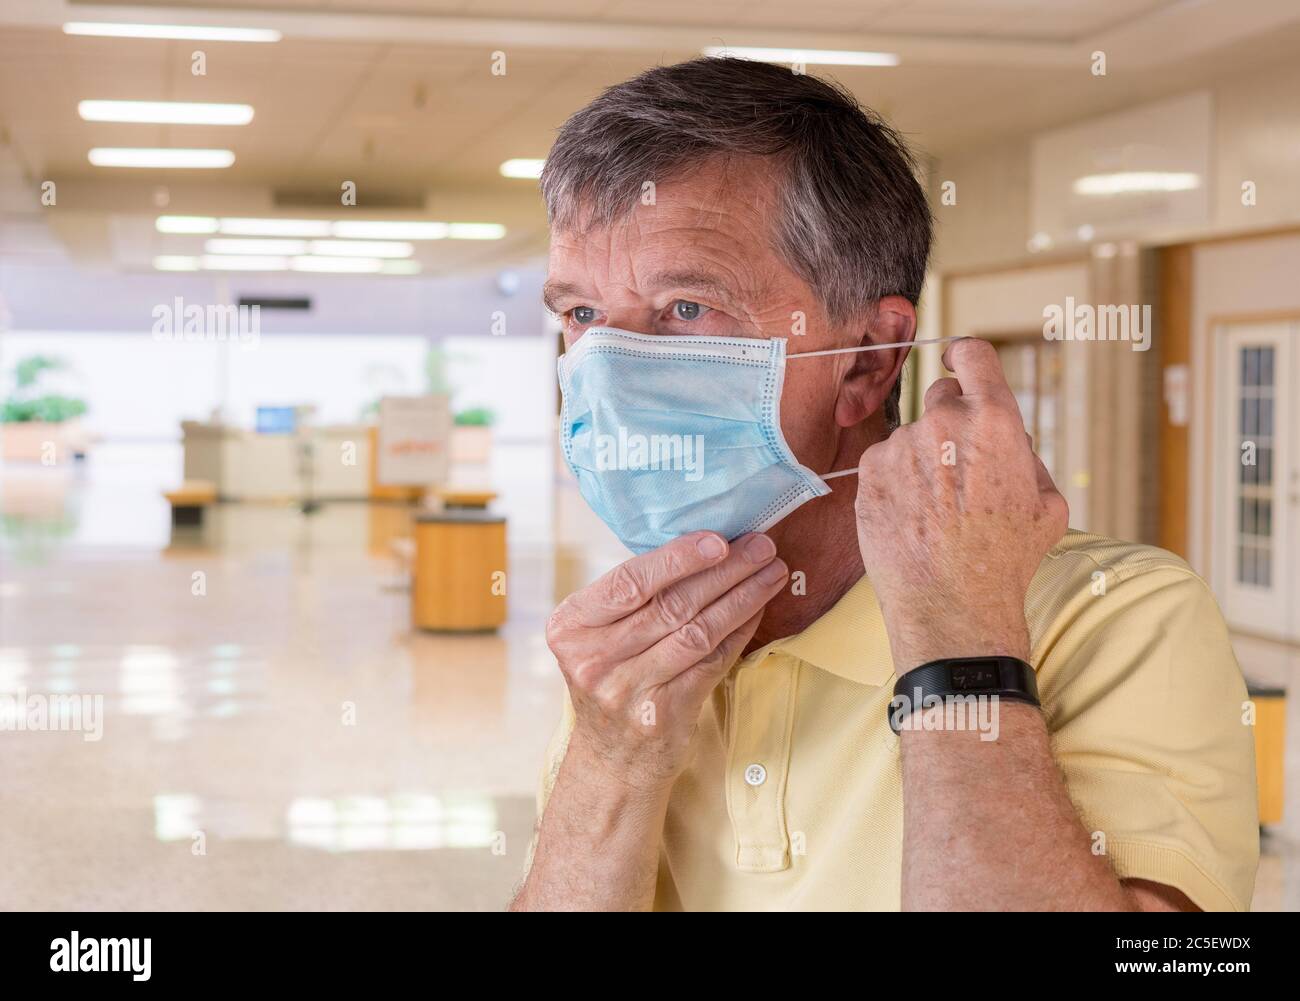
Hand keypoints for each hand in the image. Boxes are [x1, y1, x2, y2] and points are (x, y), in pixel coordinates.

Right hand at [546, 531, 788, 791]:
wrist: (612, 760)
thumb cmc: (613, 680)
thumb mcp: (597, 638)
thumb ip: (631, 598)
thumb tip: (702, 543)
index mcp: (570, 628)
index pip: (628, 582)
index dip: (677, 558)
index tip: (719, 539)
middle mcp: (593, 660)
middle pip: (669, 604)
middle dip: (724, 570)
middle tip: (761, 546)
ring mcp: (627, 691)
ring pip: (697, 631)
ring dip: (742, 597)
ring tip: (772, 572)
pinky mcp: (663, 714)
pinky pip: (712, 660)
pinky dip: (740, 630)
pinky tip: (759, 608)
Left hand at [854, 338, 1067, 672]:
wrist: (951, 603)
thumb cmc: (1005, 560)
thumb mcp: (1047, 506)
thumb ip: (1027, 457)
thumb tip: (1010, 440)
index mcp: (994, 420)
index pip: (973, 354)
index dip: (965, 355)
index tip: (957, 360)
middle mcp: (944, 422)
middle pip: (942, 396)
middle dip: (951, 422)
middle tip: (958, 469)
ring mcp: (902, 445)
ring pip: (912, 436)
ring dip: (922, 458)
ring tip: (935, 510)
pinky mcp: (870, 471)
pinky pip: (885, 462)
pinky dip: (895, 481)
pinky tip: (911, 516)